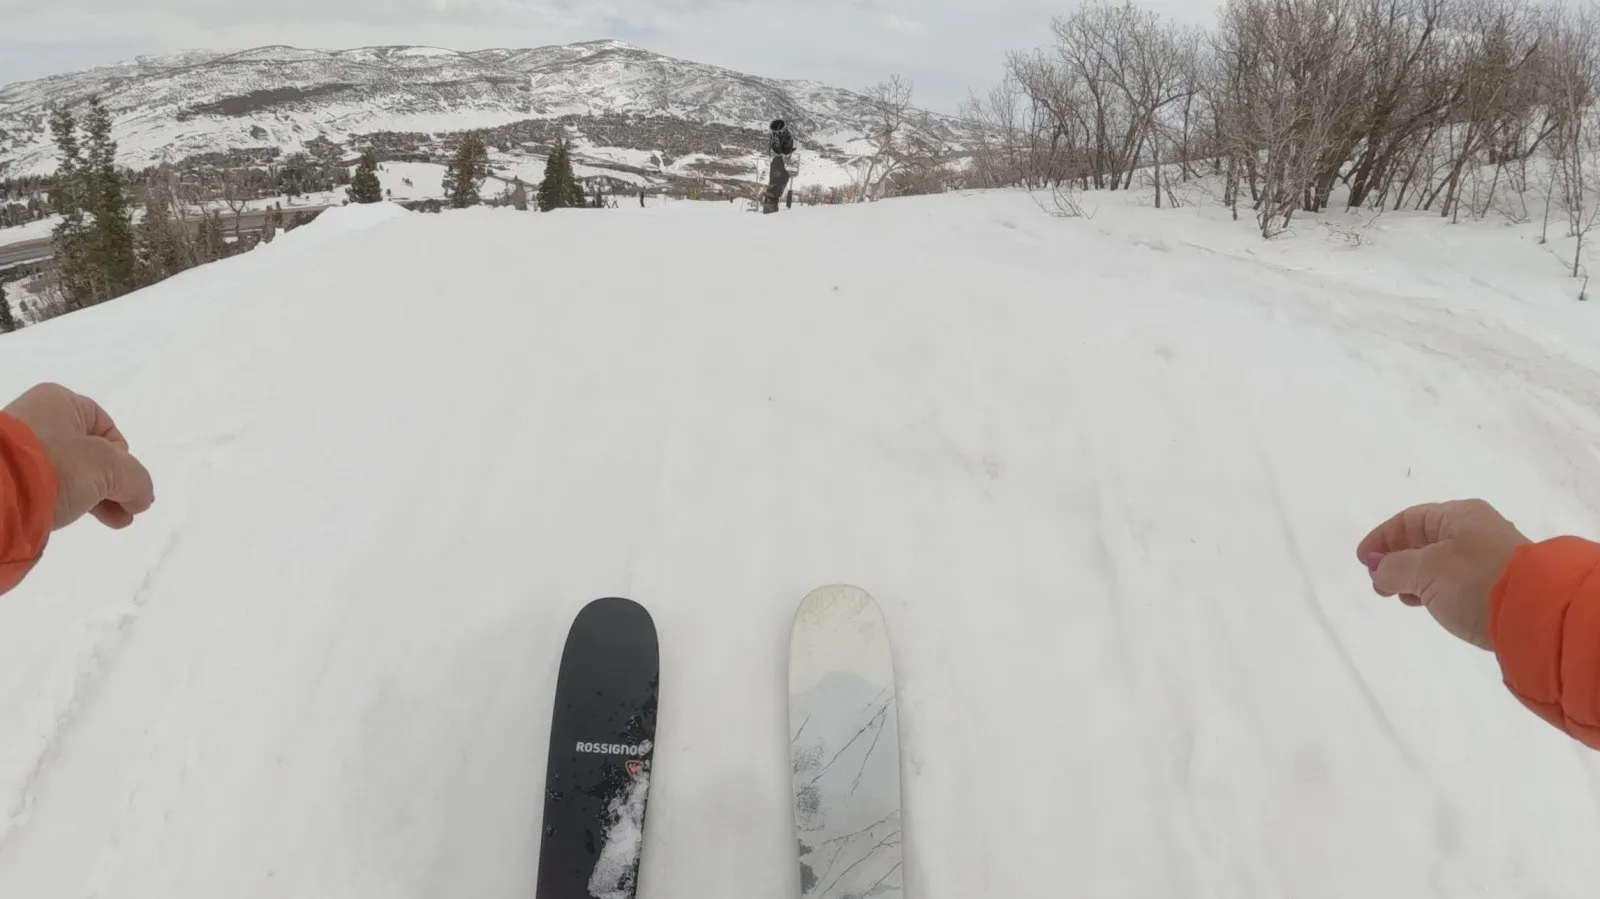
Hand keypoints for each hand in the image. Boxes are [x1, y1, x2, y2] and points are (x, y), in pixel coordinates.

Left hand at [4, 383, 153, 529]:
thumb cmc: (56, 466)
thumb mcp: (111, 469)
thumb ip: (137, 480)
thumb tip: (140, 498)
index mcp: (59, 401)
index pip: (107, 428)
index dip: (124, 458)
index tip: (126, 483)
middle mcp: (36, 417)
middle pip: (89, 453)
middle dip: (113, 483)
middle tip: (127, 509)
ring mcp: (18, 447)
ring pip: (70, 471)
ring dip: (96, 495)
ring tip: (113, 520)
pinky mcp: (7, 475)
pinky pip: (47, 485)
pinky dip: (68, 500)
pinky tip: (80, 518)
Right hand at [1356, 499, 1529, 650]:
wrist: (1535, 613)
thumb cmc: (1474, 581)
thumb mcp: (1424, 570)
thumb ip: (1393, 567)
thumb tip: (1378, 568)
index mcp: (1459, 515)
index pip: (1409, 520)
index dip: (1381, 539)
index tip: (1362, 561)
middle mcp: (1476, 530)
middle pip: (1424, 540)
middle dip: (1395, 561)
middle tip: (1379, 585)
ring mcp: (1489, 557)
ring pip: (1439, 562)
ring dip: (1413, 578)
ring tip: (1402, 598)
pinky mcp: (1497, 583)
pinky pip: (1454, 579)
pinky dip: (1433, 588)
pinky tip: (1427, 603)